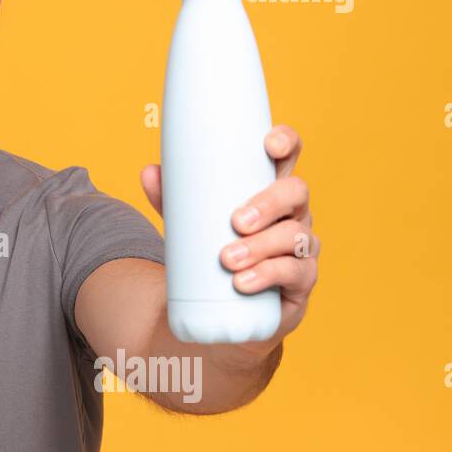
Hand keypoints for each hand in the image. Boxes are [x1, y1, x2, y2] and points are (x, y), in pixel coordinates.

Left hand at [140, 123, 319, 349]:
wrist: (225, 308)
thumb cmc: (214, 250)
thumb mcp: (191, 223)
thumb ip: (171, 198)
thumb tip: (149, 172)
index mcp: (269, 188)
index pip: (287, 156)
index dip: (286, 143)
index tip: (269, 145)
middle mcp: (293, 212)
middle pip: (296, 192)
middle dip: (268, 203)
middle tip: (236, 221)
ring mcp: (302, 246)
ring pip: (295, 236)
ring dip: (261, 246)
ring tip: (227, 260)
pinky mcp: (302, 280)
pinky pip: (296, 272)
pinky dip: (267, 275)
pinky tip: (243, 283)